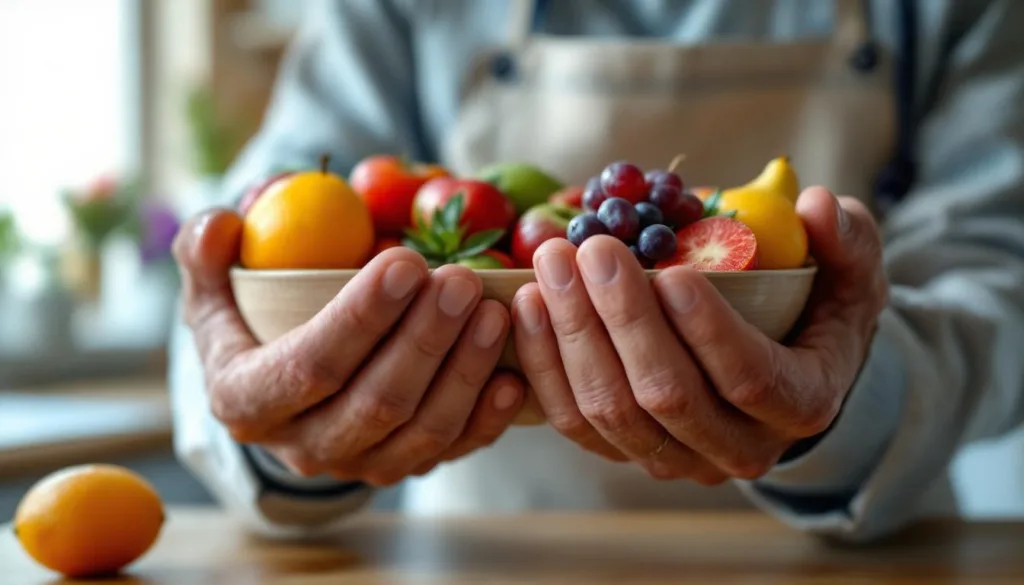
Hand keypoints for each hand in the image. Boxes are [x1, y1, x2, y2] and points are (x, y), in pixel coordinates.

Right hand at [173, 209, 524, 485]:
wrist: (275, 394)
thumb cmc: (247, 330)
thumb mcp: (212, 292)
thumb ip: (206, 255)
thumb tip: (221, 224)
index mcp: (248, 400)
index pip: (311, 366)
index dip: (362, 318)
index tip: (407, 261)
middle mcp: (303, 446)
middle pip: (377, 402)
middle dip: (426, 340)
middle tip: (462, 280)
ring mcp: (358, 464)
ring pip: (422, 432)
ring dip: (465, 372)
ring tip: (495, 313)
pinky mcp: (401, 467)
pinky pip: (450, 452)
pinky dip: (486, 419)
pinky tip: (512, 377)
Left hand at [512, 187, 886, 482]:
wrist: (783, 374)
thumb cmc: (818, 314)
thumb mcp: (852, 274)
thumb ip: (847, 241)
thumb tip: (819, 206)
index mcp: (800, 404)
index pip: (749, 380)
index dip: (708, 331)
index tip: (670, 271)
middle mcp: (737, 447)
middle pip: (666, 398)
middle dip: (621, 320)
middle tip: (590, 250)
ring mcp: (676, 458)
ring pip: (611, 414)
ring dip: (573, 337)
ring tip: (550, 267)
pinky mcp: (626, 451)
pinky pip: (574, 422)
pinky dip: (545, 365)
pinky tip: (527, 306)